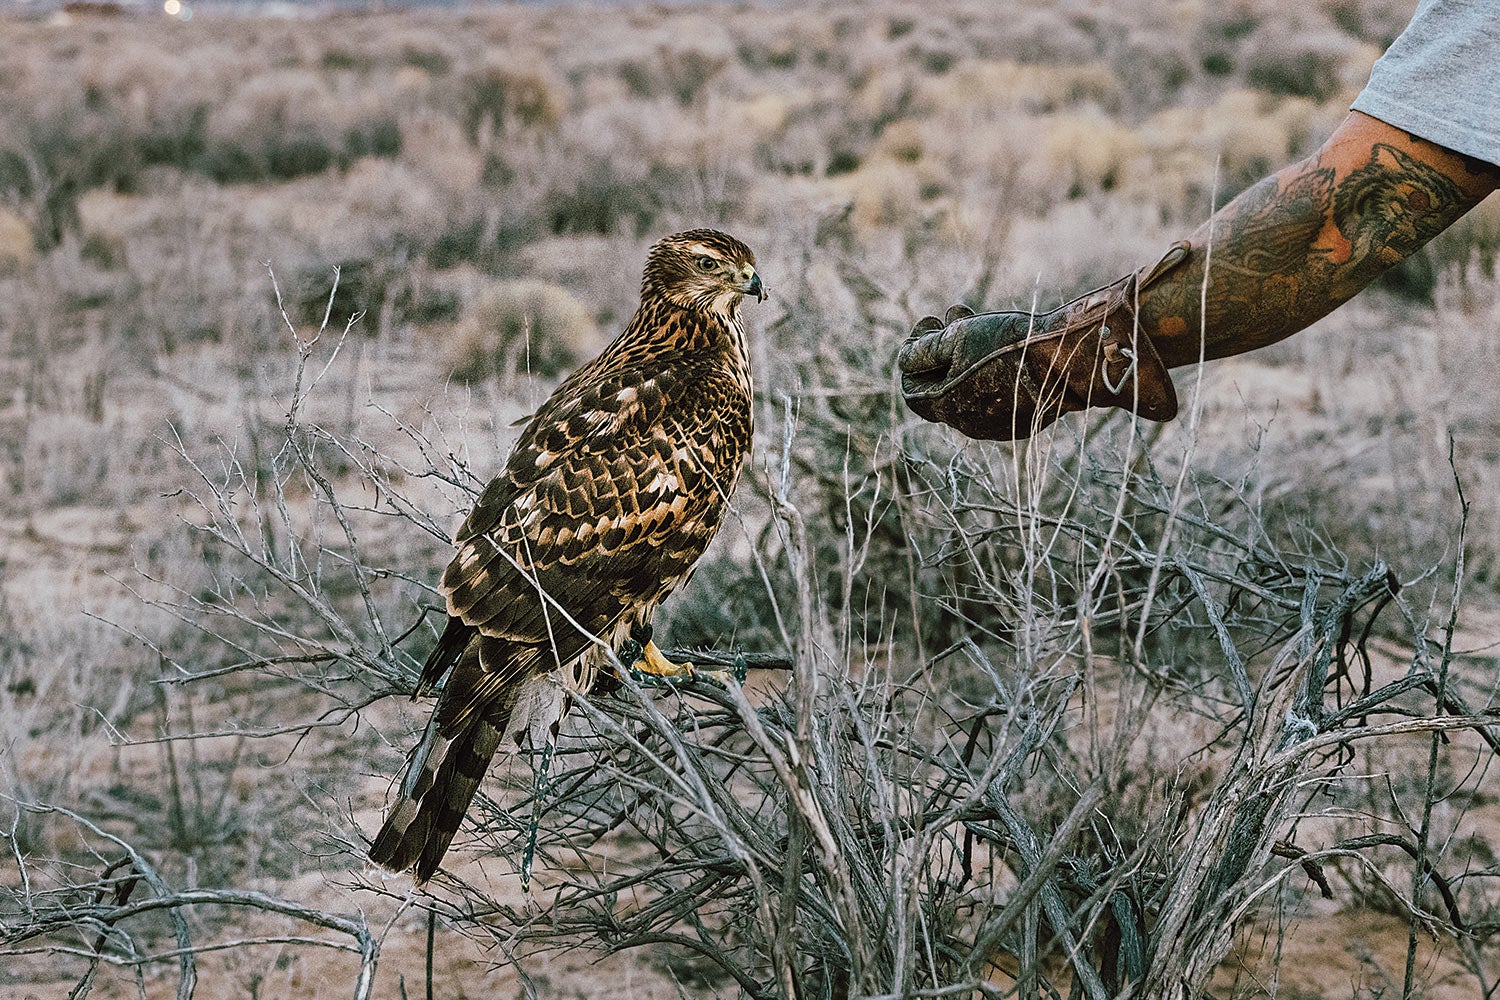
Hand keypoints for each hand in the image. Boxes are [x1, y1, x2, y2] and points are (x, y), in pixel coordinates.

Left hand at [898, 243, 1190, 440]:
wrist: (1077, 358)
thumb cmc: (1014, 346)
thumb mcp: (959, 337)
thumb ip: (925, 349)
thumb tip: (904, 358)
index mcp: (950, 408)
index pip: (912, 390)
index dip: (910, 357)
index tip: (925, 324)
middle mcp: (972, 421)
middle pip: (940, 384)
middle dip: (936, 346)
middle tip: (940, 317)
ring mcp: (1000, 421)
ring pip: (968, 383)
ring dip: (961, 349)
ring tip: (966, 315)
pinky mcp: (1025, 413)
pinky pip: (995, 388)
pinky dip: (988, 363)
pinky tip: (997, 333)